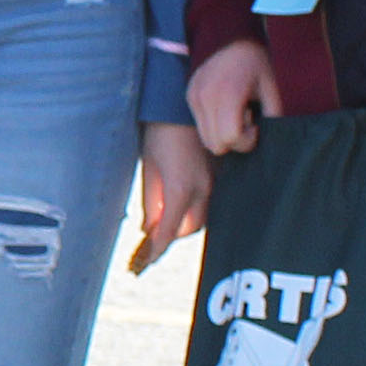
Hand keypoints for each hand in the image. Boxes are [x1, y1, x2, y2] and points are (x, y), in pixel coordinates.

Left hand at [128, 123, 213, 272]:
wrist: (180, 105)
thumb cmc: (159, 134)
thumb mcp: (149, 168)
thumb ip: (151, 202)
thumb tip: (149, 229)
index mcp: (180, 190)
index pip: (169, 233)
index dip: (157, 250)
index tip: (146, 261)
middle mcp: (202, 189)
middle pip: (189, 228)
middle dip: (172, 234)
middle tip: (153, 235)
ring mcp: (214, 181)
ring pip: (202, 216)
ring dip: (185, 221)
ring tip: (165, 219)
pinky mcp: (220, 174)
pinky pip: (210, 200)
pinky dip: (195, 207)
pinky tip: (182, 203)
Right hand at [187, 41, 274, 155]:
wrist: (229, 35)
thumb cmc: (255, 62)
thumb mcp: (271, 87)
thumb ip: (273, 116)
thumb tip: (268, 138)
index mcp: (228, 94)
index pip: (230, 139)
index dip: (247, 140)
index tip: (256, 125)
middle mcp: (206, 98)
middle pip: (216, 145)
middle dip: (235, 140)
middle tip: (246, 118)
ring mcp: (195, 97)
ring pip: (206, 140)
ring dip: (223, 134)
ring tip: (235, 113)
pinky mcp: (190, 96)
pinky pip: (201, 126)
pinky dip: (214, 124)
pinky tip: (225, 107)